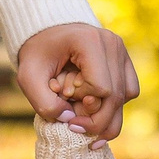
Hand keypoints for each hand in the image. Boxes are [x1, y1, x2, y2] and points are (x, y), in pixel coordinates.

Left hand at [15, 22, 140, 140]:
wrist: (46, 32)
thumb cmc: (37, 54)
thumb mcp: (28, 78)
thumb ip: (44, 103)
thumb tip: (70, 120)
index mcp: (90, 41)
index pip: (101, 88)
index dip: (84, 104)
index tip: (64, 101)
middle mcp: (112, 43)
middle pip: (116, 96)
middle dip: (96, 119)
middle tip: (74, 126)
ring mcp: (121, 50)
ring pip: (125, 96)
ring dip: (107, 115)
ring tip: (84, 120)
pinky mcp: (124, 59)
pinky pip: (129, 90)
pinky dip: (115, 104)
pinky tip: (95, 106)